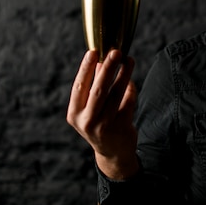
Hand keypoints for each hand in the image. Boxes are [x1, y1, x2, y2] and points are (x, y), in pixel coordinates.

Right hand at [66, 49, 139, 179]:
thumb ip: (93, 86)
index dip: (86, 68)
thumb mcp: (90, 108)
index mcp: (75, 114)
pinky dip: (131, 89)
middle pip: (99, 90)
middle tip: (116, 51)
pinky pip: (129, 102)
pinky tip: (130, 81)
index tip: (93, 51)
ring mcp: (105, 126)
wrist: (113, 153)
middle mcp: (87, 121)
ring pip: (117, 94)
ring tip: (129, 60)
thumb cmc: (99, 123)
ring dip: (124, 74)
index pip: (79, 86)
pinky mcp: (122, 127)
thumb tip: (102, 59)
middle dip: (108, 68)